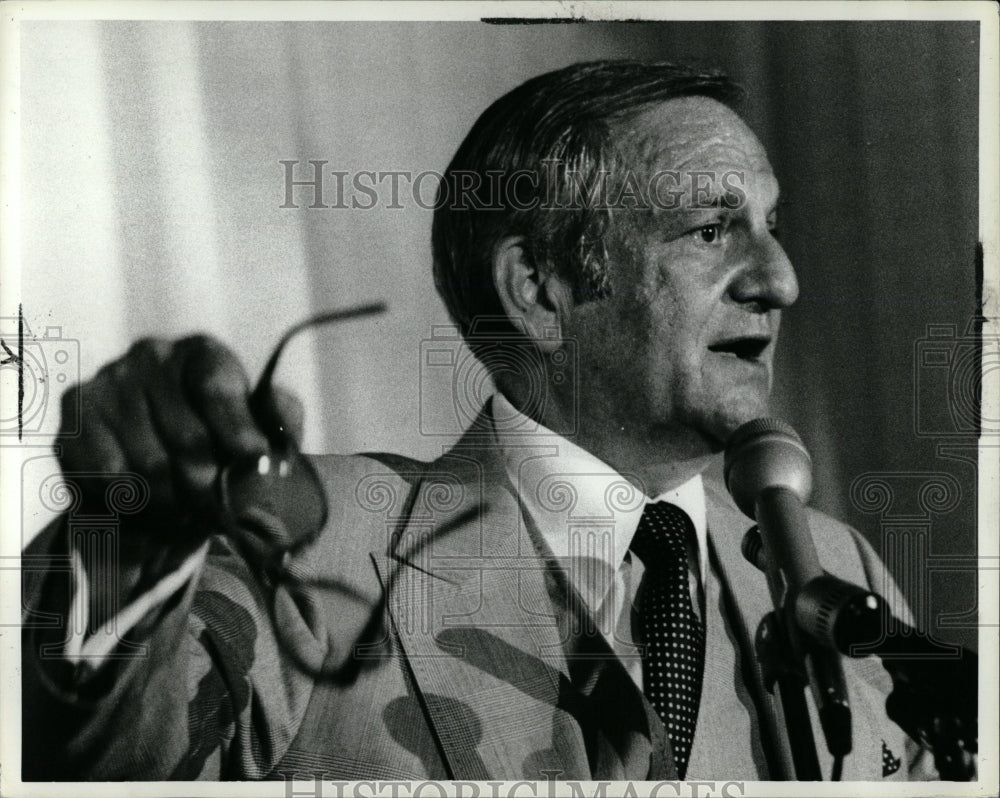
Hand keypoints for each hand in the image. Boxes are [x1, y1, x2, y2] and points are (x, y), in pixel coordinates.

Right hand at [55, 335, 301, 623]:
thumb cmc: (220, 439)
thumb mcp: (261, 426)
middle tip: (224, 513)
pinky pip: (112, 477)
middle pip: (188, 438)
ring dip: (179, 504)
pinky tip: (155, 509)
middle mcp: (151, 356)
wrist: (156, 461)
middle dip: (213, 486)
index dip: (239, 432)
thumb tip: (275, 452)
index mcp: (202, 353)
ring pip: (151, 466)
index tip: (256, 464)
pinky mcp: (75, 420)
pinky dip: (139, 504)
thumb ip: (280, 426)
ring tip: (192, 515)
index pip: (217, 390)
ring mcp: (108, 384)